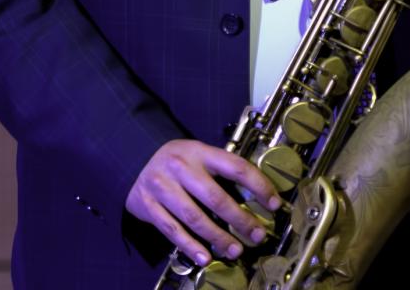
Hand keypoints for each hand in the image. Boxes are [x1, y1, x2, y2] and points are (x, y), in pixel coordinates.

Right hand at [125, 139, 282, 266]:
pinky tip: (204, 256)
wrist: (135, 159)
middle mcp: (181, 167)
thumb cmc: (178, 161)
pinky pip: (172, 230)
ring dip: (218, 237)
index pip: (236, 167)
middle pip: (215, 197)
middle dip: (240, 219)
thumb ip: (222, 170)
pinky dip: (189, 245)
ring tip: (235, 250)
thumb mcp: (200, 154)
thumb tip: (258, 194)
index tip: (274, 203)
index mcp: (200, 152)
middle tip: (257, 235)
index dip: (258, 185)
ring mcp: (162, 187)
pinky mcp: (148, 206)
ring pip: (194, 217)